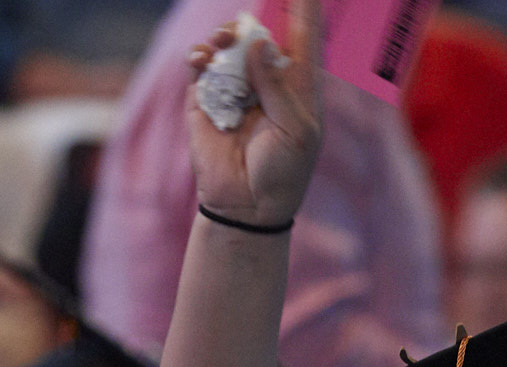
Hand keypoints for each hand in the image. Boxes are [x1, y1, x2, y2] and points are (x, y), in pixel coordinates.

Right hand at [184, 0, 323, 228]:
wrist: (247, 207)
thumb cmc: (283, 172)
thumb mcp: (295, 130)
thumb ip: (278, 85)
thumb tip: (260, 43)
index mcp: (299, 85)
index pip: (306, 37)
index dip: (305, 8)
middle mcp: (267, 80)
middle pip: (261, 32)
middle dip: (252, 21)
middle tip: (243, 28)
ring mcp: (236, 87)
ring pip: (229, 44)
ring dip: (224, 37)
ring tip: (222, 45)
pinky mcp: (206, 99)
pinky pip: (201, 65)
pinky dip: (200, 56)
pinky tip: (203, 59)